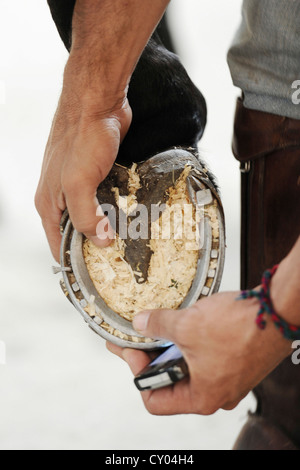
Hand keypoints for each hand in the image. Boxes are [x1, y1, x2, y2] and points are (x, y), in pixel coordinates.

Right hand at [35, 59, 131, 260]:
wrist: (99, 102)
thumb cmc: (81, 137)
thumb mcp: (78, 183)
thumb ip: (85, 216)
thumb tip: (99, 243)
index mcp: (50, 203)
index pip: (58, 245)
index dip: (73, 263)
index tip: (95, 278)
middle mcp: (63, 196)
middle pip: (77, 232)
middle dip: (95, 247)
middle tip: (120, 262)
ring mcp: (81, 185)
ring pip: (94, 217)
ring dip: (108, 229)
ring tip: (130, 244)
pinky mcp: (99, 174)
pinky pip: (107, 200)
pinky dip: (117, 210)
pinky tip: (133, 219)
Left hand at [107, 291, 291, 415]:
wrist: (278, 311)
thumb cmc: (239, 327)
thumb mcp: (187, 326)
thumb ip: (157, 326)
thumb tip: (139, 323)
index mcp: (202, 397)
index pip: (155, 400)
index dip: (138, 373)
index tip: (133, 348)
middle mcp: (216, 394)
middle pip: (171, 382)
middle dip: (153, 356)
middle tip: (141, 334)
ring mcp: (228, 378)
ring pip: (189, 367)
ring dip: (172, 346)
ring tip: (163, 324)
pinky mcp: (236, 361)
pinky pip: (205, 356)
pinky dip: (191, 341)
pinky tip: (185, 321)